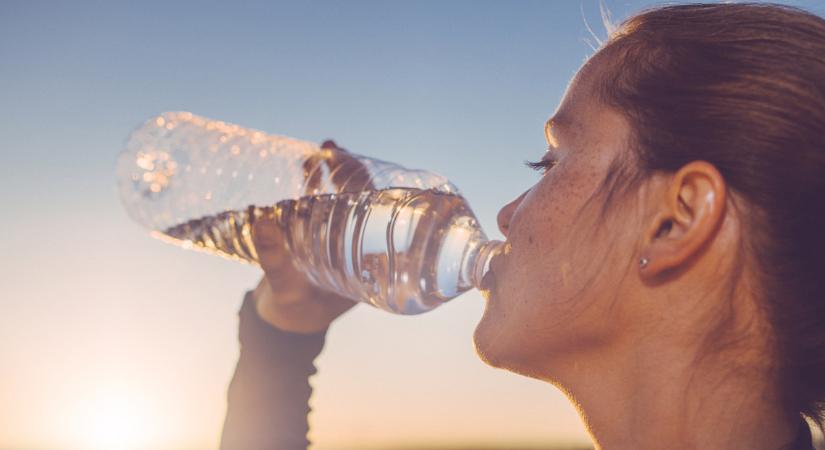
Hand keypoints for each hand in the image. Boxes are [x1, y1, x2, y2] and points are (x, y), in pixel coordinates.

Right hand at [251, 140, 364, 332]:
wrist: (284, 325)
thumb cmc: (295, 314)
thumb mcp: (286, 288)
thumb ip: (273, 259)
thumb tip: (260, 220)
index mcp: (362, 257)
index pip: (374, 213)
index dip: (368, 187)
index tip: (356, 165)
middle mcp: (352, 243)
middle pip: (358, 199)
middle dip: (348, 172)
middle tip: (332, 149)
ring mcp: (332, 236)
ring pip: (338, 196)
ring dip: (331, 173)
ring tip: (321, 151)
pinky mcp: (313, 234)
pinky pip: (317, 203)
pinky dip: (313, 183)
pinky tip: (307, 163)